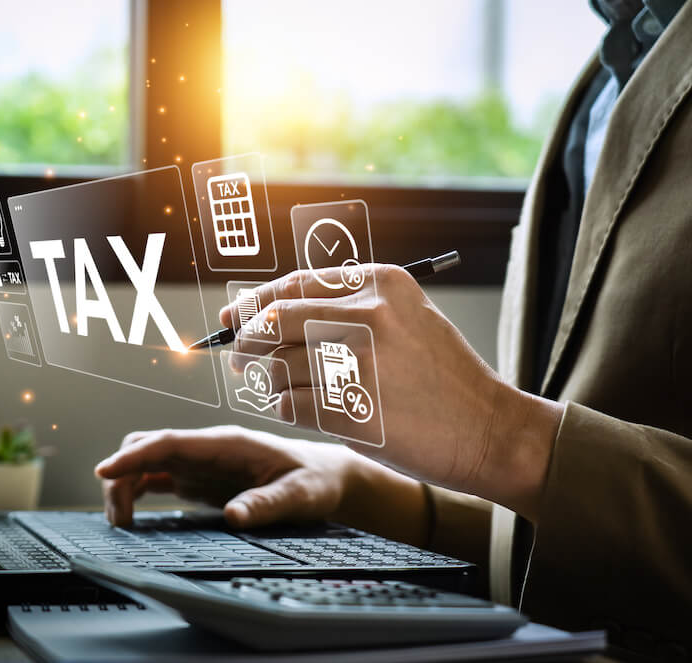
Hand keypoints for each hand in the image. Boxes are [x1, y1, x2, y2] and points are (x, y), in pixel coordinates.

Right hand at [94, 425, 428, 542]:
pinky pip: (156, 477)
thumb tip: (236, 516)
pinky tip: (132, 515)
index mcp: (225, 444)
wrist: (327, 476)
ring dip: (125, 485)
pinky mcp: (199, 478)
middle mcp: (206, 448)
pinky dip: (136, 491)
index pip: (168, 442)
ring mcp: (200, 461)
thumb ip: (268, 503)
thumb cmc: (316, 480)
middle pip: (147, 447)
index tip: (104, 471)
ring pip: (146, 462)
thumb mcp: (301, 495)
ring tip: (121, 523)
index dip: (133, 456)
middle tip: (118, 518)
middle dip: (121, 475)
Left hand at [220, 265, 563, 522]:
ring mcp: (361, 363)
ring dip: (267, 380)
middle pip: (276, 322)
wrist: (489, 429)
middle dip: (248, 340)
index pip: (294, 285)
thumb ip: (346, 307)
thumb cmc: (441, 376)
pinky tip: (296, 408)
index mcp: (380, 284)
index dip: (255, 302)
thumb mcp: (405, 317)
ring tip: (277, 387)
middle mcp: (370, 316)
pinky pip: (290, 405)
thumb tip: (269, 312)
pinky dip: (284, 408)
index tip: (234, 317)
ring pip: (278, 367)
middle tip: (239, 355)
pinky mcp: (355, 410)